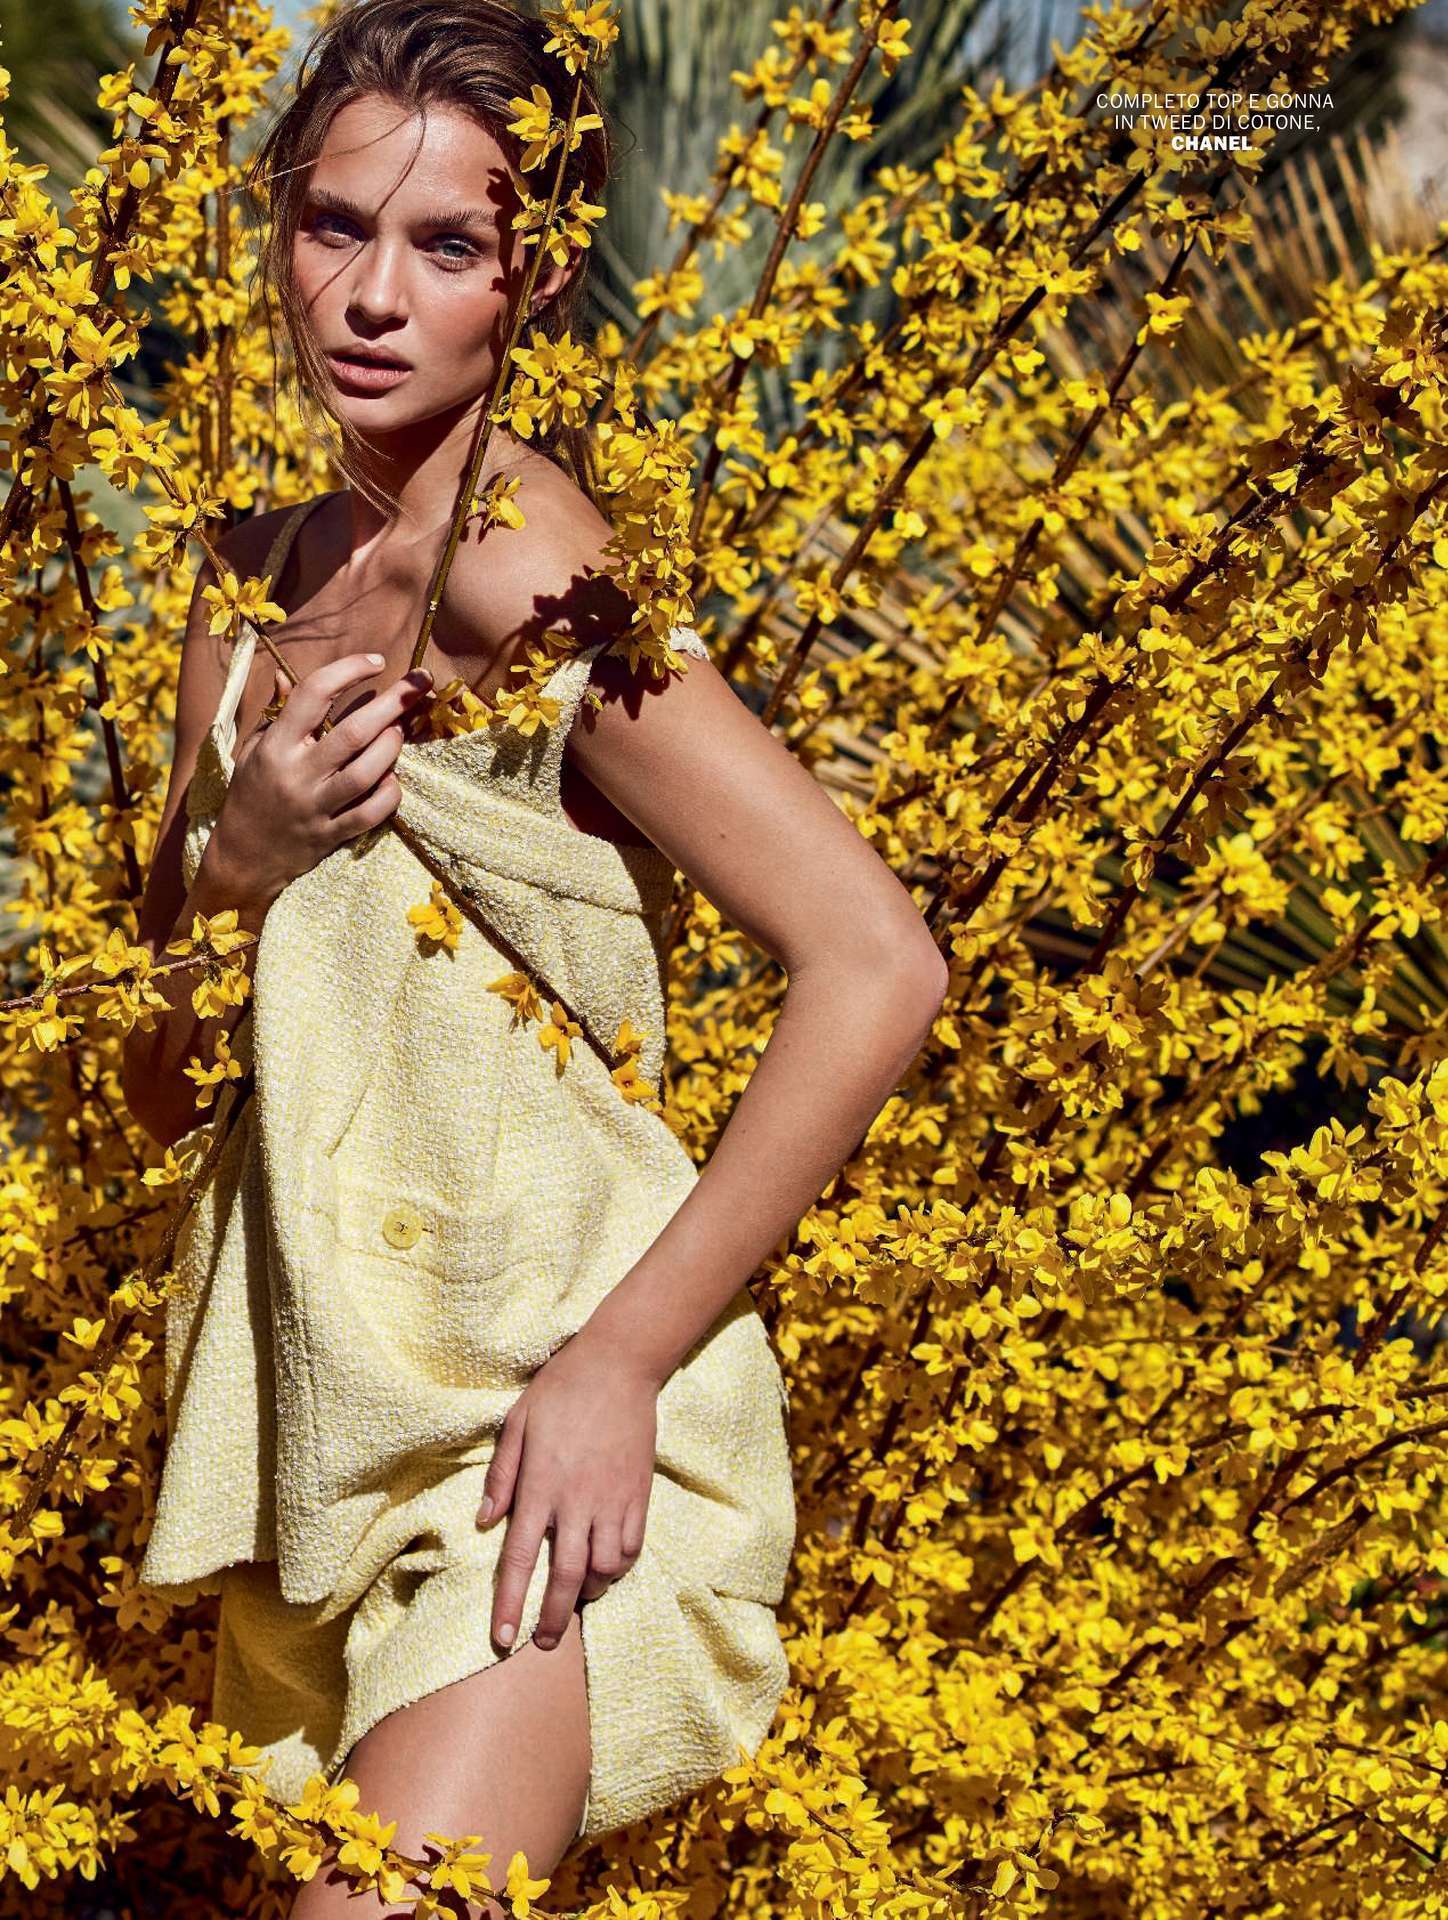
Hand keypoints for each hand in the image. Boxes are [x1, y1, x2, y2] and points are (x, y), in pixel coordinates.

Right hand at [211, 652, 433, 908]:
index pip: (314, 694)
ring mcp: (315, 807)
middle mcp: (297, 774)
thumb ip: (277, 713)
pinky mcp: (330, 835)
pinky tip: (394, 780)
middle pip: (353, 733)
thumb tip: (287, 675)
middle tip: (420, 682)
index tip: (376, 661)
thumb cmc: (251, 793)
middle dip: (393, 703)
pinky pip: (369, 815)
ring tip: (400, 729)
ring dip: (391, 748)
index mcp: (276, 745)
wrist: (241, 856)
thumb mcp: (252, 749)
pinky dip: (388, 796)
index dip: (349, 671)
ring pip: (366, 774)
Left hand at [477, 1332, 657, 1651]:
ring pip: (604, 1569)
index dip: (511, 1602)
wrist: (619, 1365)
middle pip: (567, 1577)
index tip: (501, 1638)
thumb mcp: (517, 1423)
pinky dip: (618, 1569)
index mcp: (541, 1485)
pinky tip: (606, 1570)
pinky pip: (631, 1547)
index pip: (522, 1557)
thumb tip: (483, 1522)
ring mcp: (612, 1499)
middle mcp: (577, 1500)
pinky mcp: (638, 1494)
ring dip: (589, 1594)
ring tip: (576, 1600)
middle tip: (542, 1643)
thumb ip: (501, 1475)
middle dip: (553, 1617)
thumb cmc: (560, 1390)